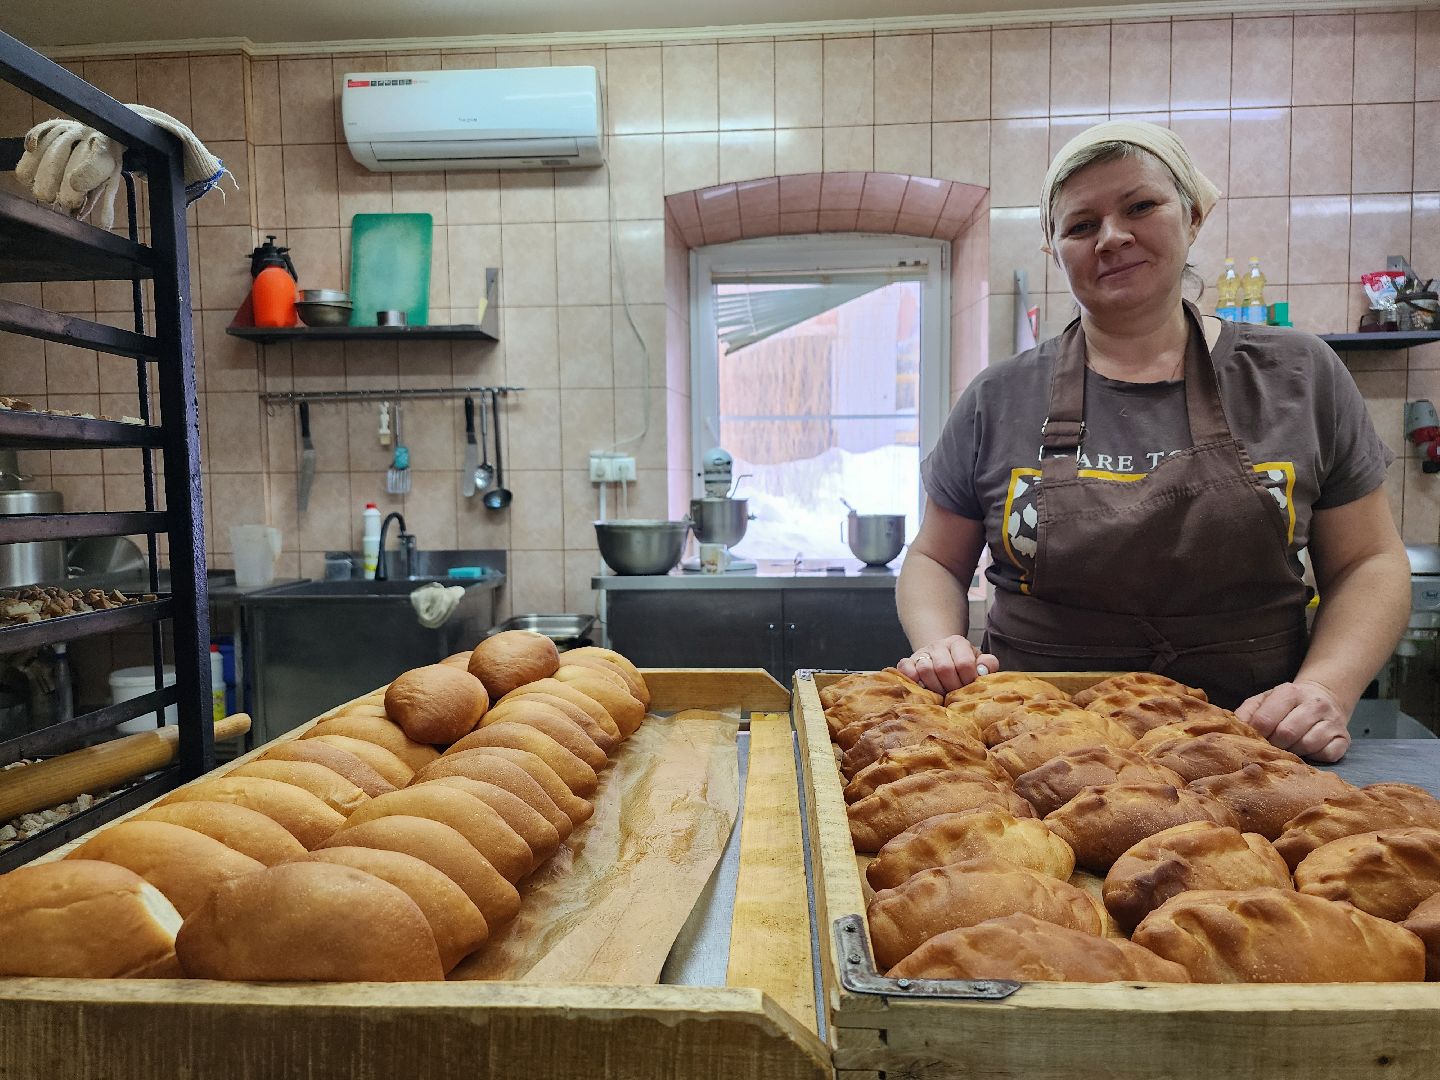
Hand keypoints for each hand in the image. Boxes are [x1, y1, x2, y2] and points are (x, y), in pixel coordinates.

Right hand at [896, 636, 999, 694]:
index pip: (964, 663)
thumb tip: (983, 670)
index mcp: (958, 642)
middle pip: (944, 667)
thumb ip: (988, 664)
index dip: (968, 680)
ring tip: (941, 694)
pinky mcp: (907, 662)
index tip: (969, 688)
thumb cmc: (962, 665)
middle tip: (954, 694)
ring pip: (925, 669)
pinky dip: (912, 679)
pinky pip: (905, 669)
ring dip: (934, 687)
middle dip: (951, 687)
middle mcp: (938, 644)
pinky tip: (921, 688)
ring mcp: (921, 653)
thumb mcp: (978, 662)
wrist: (941, 656)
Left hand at [1236, 679, 1351, 762]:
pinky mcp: (1344, 738)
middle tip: (1273, 746)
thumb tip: (1232, 731)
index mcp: (1289, 692)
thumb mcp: (1262, 701)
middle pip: (1286, 734)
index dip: (1257, 735)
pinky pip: (1327, 755)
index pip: (1265, 720)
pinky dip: (1314, 757)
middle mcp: (1314, 704)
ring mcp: (1332, 721)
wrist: (1322, 697)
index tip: (1256, 739)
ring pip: (1307, 745)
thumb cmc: (1285, 704)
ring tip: (1290, 746)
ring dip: (1294, 751)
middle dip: (1275, 745)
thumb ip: (1246, 714)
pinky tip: (1308, 750)